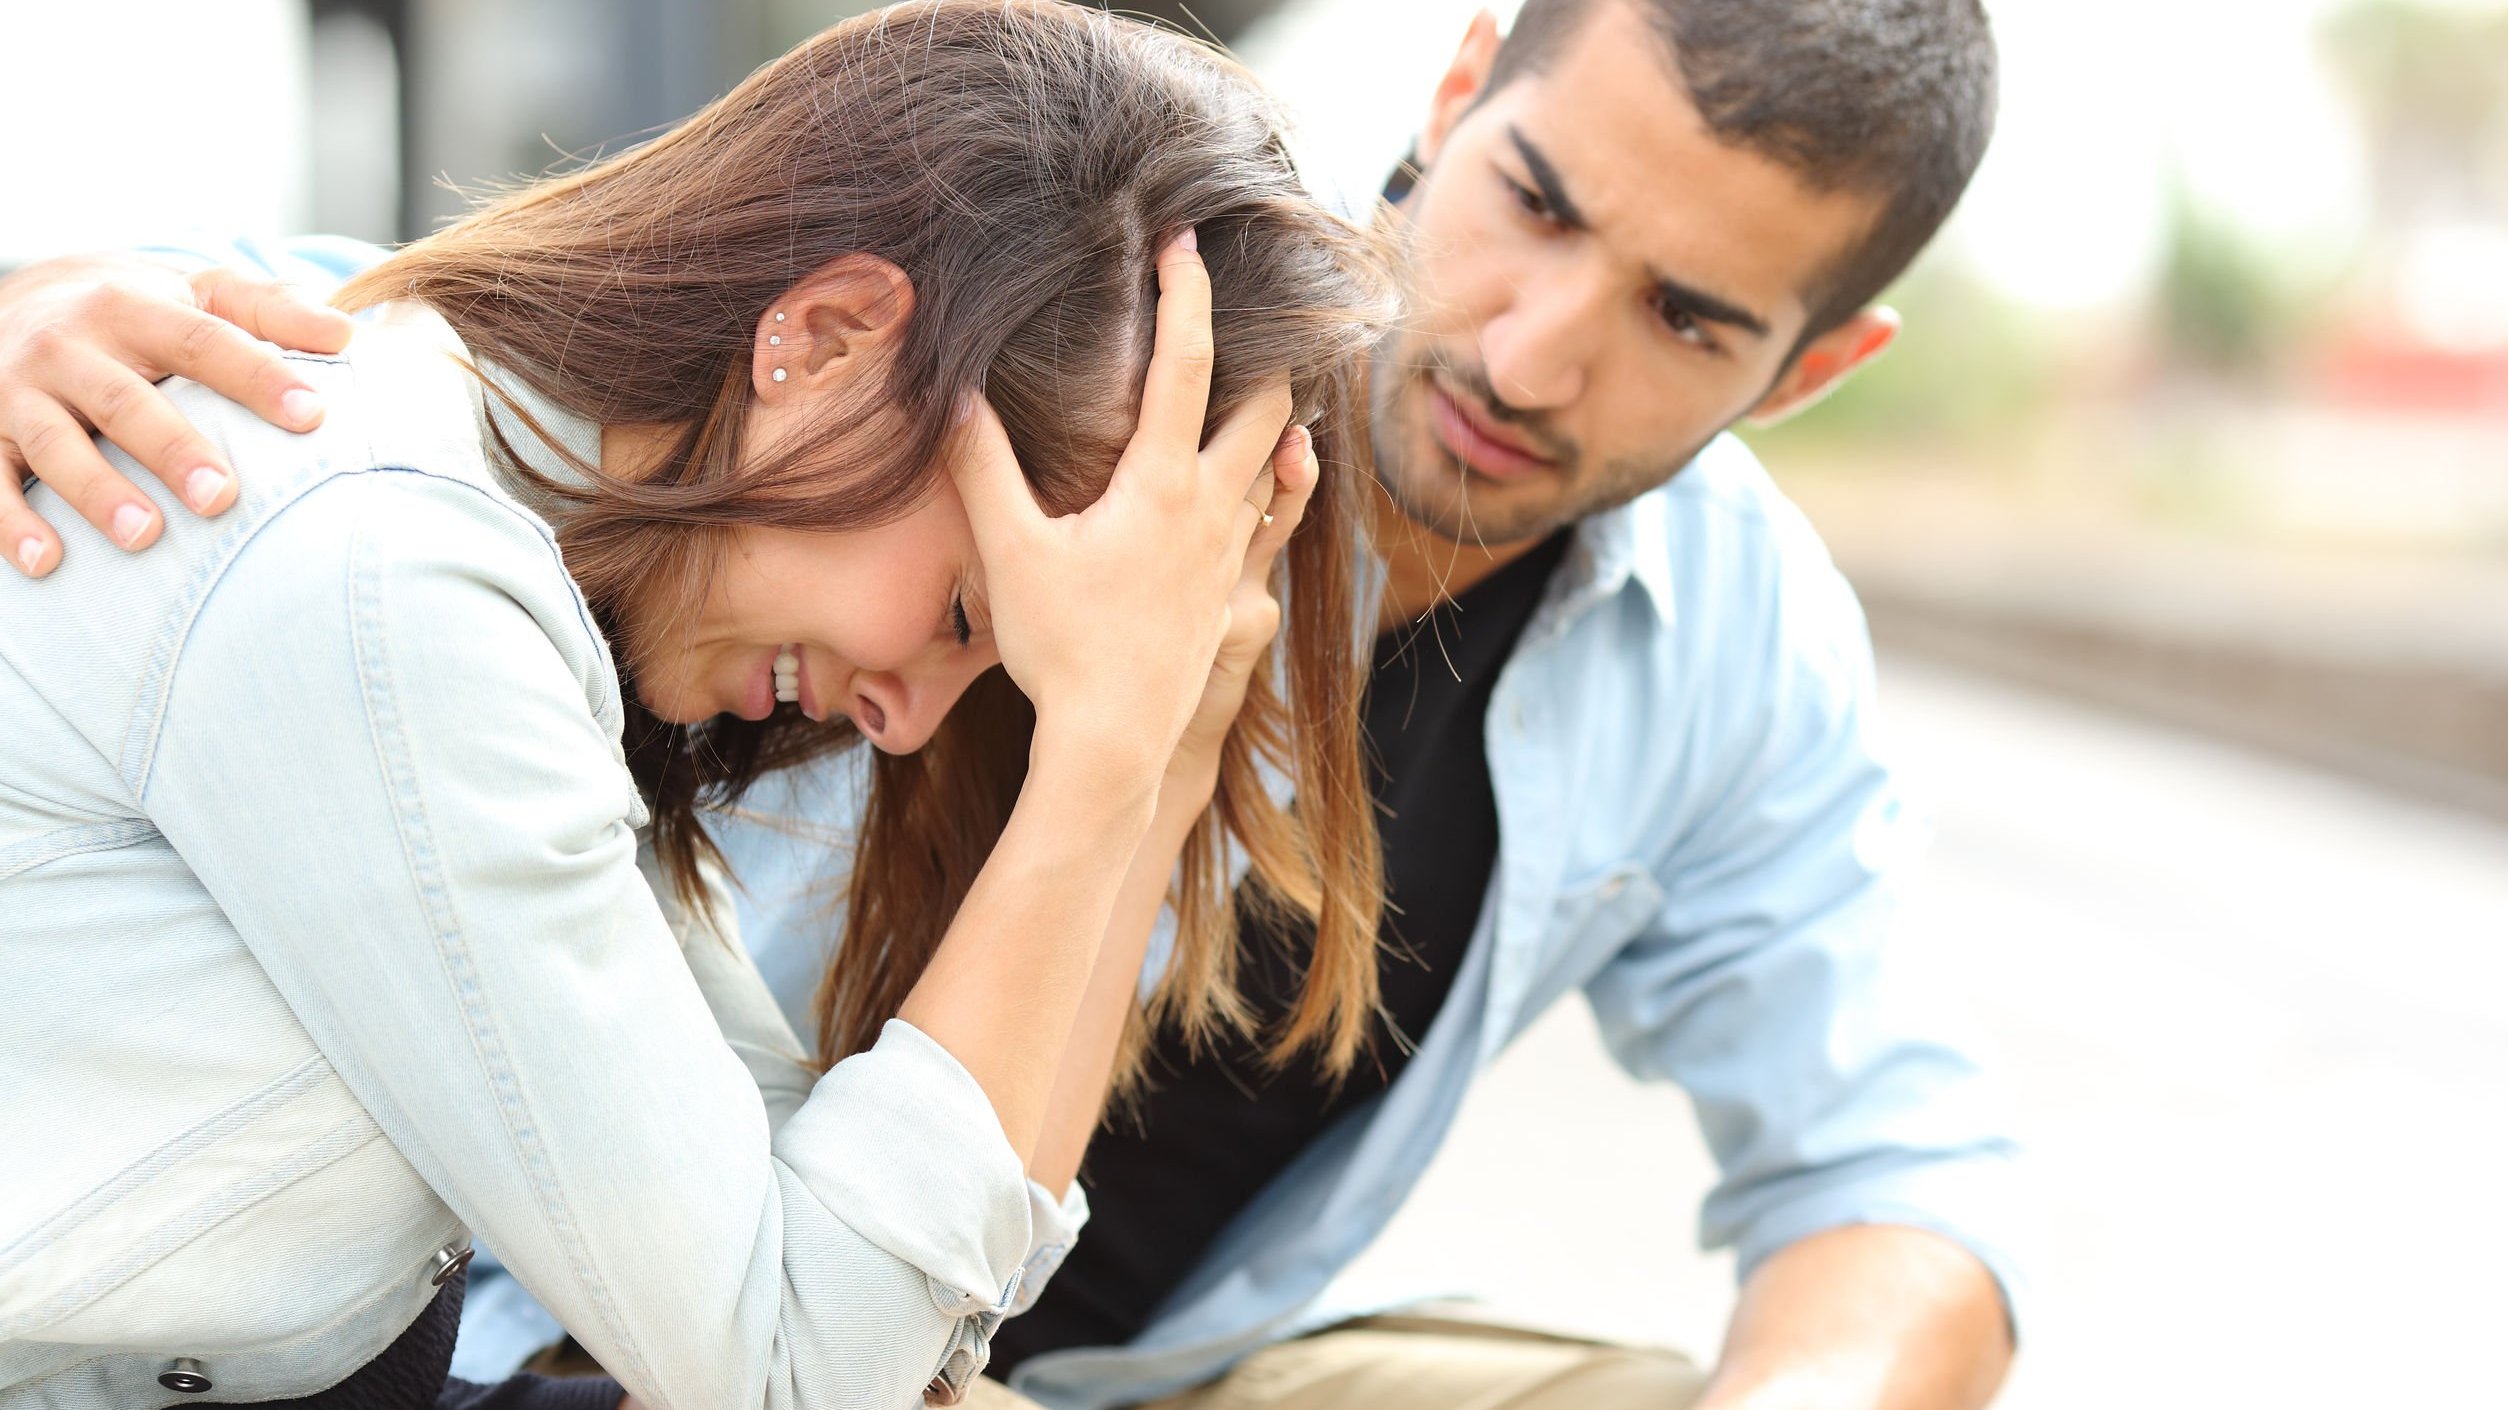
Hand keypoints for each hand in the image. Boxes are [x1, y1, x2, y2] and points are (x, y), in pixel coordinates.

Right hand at [0, 254, 351, 575]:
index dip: (255, 375)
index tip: (312, 414)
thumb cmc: (138, 312)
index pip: (201, 341)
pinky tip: (44, 562)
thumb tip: (344, 336)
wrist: (19, 295)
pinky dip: (9, 521)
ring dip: (97, 492)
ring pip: (56, 443)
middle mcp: (71, 348)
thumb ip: (269, 310)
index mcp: (133, 309)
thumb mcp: (198, 292)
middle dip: (172, 448)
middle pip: (124, 400)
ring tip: (144, 535)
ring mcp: (21, 392)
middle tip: (222, 496)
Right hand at [952, 230, 1291, 782]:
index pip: (1188, 365)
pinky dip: (1280, 483)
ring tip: (1264, 383)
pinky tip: (1271, 479)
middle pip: (1266, 408)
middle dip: (1263, 352)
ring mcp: (1230, 555)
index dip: (1188, 297)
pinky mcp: (1232, 594)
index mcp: (1162, 486)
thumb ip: (980, 469)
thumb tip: (950, 395)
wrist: (1114, 741)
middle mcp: (1211, 511)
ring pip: (1277, 465)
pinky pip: (1272, 520)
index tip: (1185, 245)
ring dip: (1274, 418)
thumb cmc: (1061, 648)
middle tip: (1249, 312)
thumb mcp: (1011, 553)